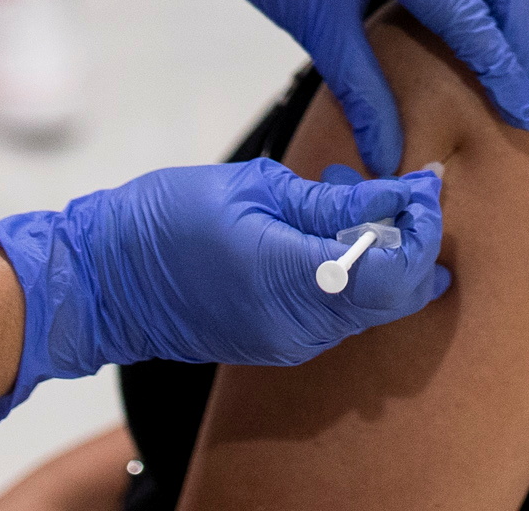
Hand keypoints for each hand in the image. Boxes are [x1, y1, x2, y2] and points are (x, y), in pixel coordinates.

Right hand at [0, 159, 447, 417]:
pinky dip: (356, 274)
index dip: (422, 227)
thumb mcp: (249, 189)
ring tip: (367, 201)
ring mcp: (289, 341)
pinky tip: (337, 232)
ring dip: (386, 257)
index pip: (394, 271)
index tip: (425, 184)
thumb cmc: (164, 221)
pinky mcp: (278, 343)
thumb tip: (396, 195)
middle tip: (411, 189)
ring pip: (371, 307)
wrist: (102, 281)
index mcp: (291, 279)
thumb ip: (329, 201)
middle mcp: (299, 325)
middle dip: (415, 242)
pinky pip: (340, 313)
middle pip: (394, 297)